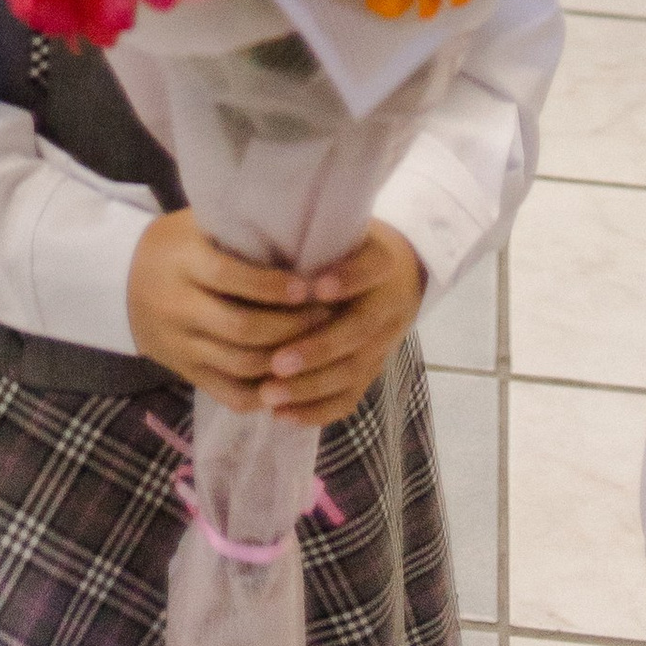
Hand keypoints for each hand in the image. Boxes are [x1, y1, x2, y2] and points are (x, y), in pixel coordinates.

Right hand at [129, 210, 343, 413]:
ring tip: (316, 348)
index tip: (309, 287)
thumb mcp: (197, 226)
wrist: (120, 281)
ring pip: (240, 365)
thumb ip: (237, 233)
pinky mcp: (185, 372)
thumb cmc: (174, 244)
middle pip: (241, 329)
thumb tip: (299, 233)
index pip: (230, 278)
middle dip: (290, 327)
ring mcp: (180, 345)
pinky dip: (262, 394)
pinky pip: (228, 393)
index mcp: (183, 263)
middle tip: (326, 317)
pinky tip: (290, 382)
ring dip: (284, 361)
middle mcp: (179, 307)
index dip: (272, 287)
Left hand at [246, 222, 426, 421]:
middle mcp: (388, 305)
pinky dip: (315, 410)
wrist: (393, 277)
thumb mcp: (336, 230)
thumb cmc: (343, 246)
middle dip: (317, 349)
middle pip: (358, 331)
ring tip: (269, 394)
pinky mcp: (371, 372)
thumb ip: (306, 236)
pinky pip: (348, 398)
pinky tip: (282, 415)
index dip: (347, 279)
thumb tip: (251, 233)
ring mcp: (382, 343)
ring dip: (309, 387)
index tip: (313, 287)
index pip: (371, 268)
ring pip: (351, 371)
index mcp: (381, 262)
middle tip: (276, 362)